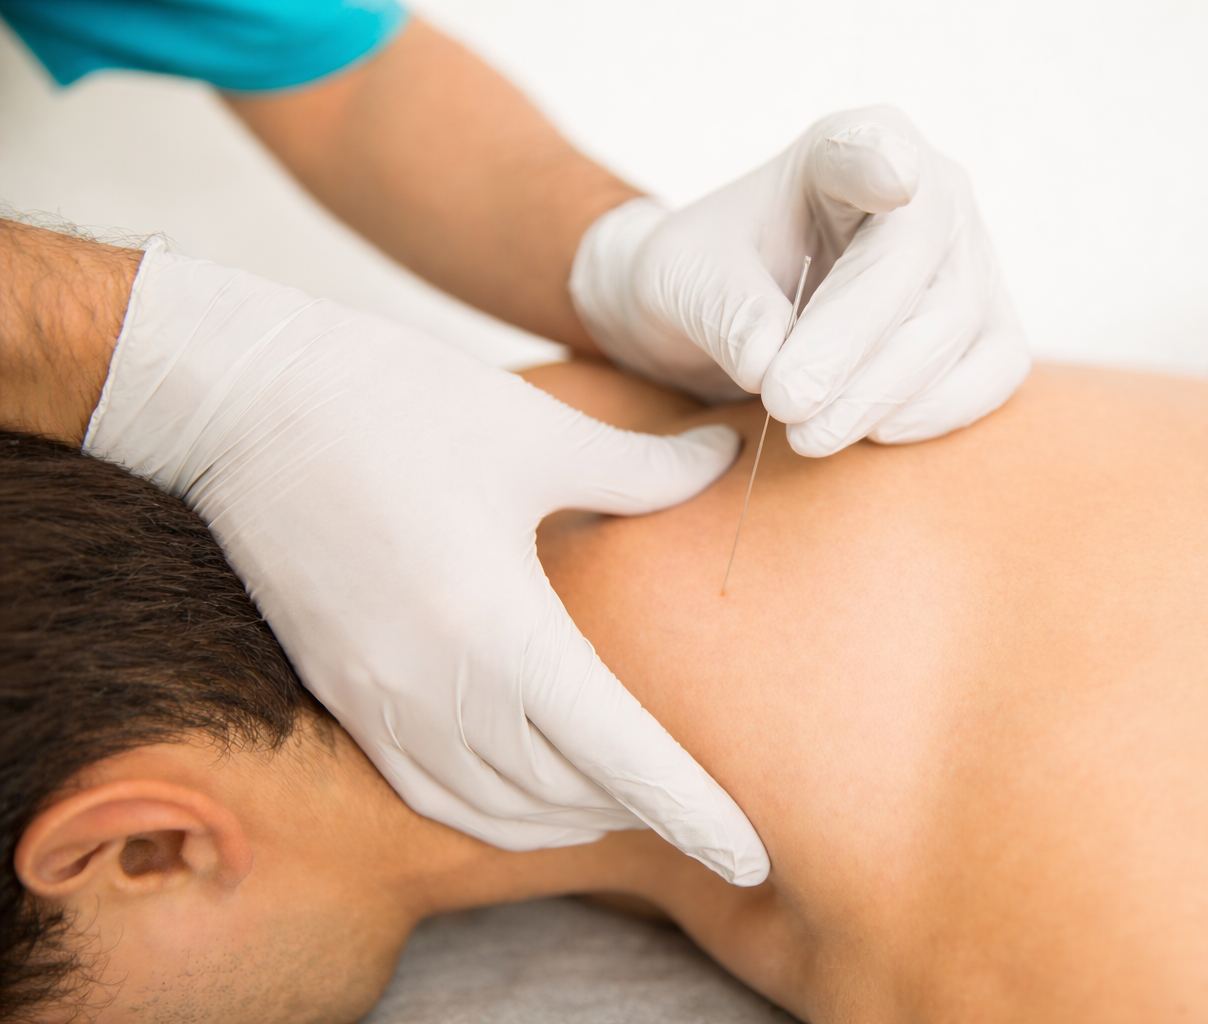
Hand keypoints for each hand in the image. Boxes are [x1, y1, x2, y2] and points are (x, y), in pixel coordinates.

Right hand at [84, 241, 768, 884]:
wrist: (245, 401)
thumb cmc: (400, 401)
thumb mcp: (539, 430)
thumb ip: (642, 467)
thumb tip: (725, 454)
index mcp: (498, 626)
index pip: (616, 756)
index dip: (691, 812)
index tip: (750, 857)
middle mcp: (434, 687)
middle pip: (563, 795)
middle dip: (641, 812)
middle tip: (704, 803)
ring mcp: (378, 700)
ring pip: (494, 809)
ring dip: (570, 818)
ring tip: (629, 804)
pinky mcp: (342, 693)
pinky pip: (429, 793)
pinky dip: (493, 813)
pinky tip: (529, 795)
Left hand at [570, 105, 1029, 456]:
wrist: (733, 316)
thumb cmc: (710, 276)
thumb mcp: (682, 280)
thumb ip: (724, 310)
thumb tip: (770, 362)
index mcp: (844, 149)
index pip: (872, 150)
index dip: (884, 165)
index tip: (890, 178)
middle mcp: (928, 190)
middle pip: (918, 264)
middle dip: (851, 346)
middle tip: (786, 404)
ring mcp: (969, 257)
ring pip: (955, 326)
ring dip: (881, 392)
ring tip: (808, 434)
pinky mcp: (986, 326)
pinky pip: (990, 372)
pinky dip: (936, 412)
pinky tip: (873, 432)